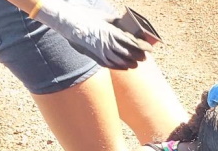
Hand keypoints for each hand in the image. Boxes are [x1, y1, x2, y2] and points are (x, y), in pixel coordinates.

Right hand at [36, 0, 151, 69]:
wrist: (68, 22)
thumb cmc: (86, 17)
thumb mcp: (104, 17)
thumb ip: (117, 23)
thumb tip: (127, 25)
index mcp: (112, 32)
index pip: (133, 42)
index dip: (143, 47)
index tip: (150, 48)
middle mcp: (108, 44)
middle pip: (129, 53)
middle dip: (139, 56)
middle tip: (145, 57)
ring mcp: (101, 52)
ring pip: (121, 61)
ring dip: (130, 63)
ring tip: (136, 64)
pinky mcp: (95, 57)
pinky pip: (111, 65)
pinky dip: (119, 67)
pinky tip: (125, 67)